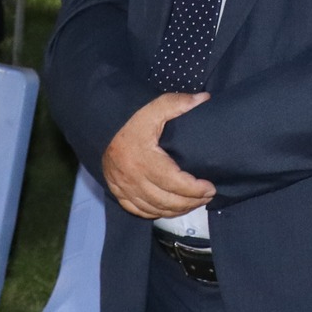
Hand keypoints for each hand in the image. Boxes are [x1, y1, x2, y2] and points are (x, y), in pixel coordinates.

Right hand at [102, 92, 215, 219]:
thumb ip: (179, 103)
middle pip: (167, 201)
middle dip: (192, 202)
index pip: (175, 183)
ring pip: (155, 209)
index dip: (195, 189)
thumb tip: (204, 98)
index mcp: (144, 159)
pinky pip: (140, 211)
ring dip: (178, 210)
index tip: (210, 187)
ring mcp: (124, 188)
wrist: (100, 126)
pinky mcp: (118, 192)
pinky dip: (158, 213)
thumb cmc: (131, 118)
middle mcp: (133, 178)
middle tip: (208, 196)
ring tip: (195, 203)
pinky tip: (171, 208)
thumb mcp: (154, 107)